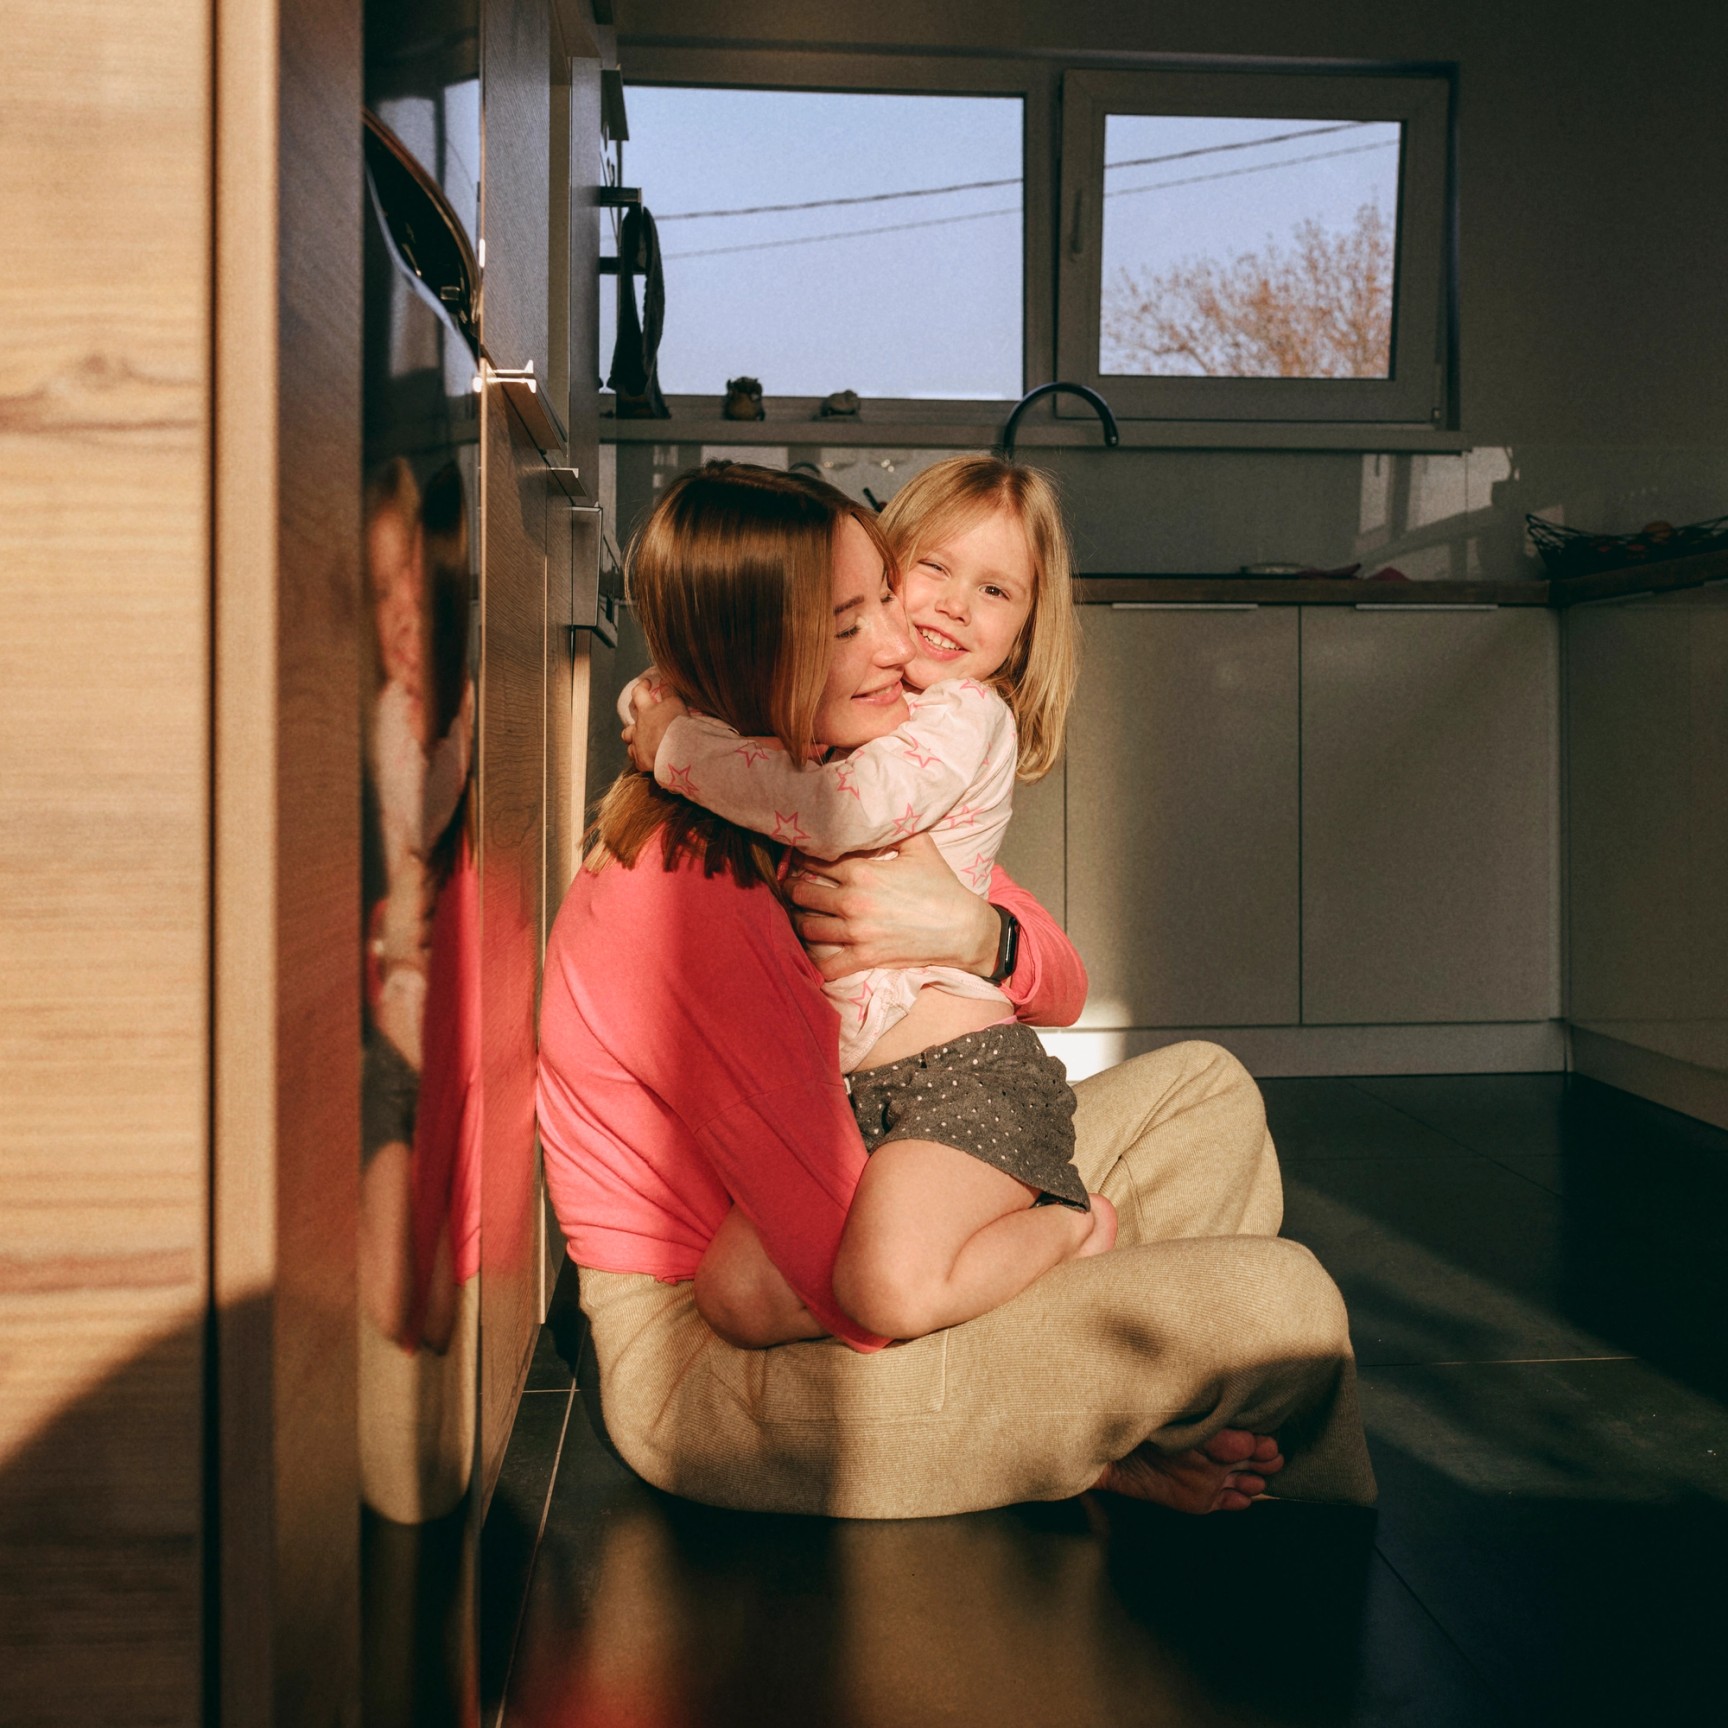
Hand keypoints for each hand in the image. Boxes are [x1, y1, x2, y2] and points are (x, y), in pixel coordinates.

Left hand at [620, 675, 686, 773]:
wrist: (676, 750)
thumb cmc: (676, 724)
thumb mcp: (676, 703)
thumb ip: (669, 692)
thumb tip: (664, 682)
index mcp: (647, 711)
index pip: (639, 694)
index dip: (642, 687)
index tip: (646, 683)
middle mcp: (638, 728)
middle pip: (629, 726)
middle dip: (635, 724)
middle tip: (643, 724)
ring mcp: (638, 746)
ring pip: (629, 744)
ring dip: (634, 742)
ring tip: (643, 744)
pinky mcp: (641, 762)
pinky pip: (638, 761)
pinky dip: (643, 758)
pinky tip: (650, 759)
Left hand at [787, 830, 998, 980]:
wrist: (962, 928)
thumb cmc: (941, 886)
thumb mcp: (921, 847)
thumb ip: (897, 828)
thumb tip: (885, 810)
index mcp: (862, 872)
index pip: (816, 861)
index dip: (801, 858)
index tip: (796, 857)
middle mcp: (853, 901)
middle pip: (803, 894)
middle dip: (792, 890)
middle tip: (789, 888)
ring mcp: (857, 932)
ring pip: (807, 927)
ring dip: (798, 921)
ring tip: (796, 916)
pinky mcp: (865, 957)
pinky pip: (827, 964)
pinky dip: (814, 961)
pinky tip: (810, 955)